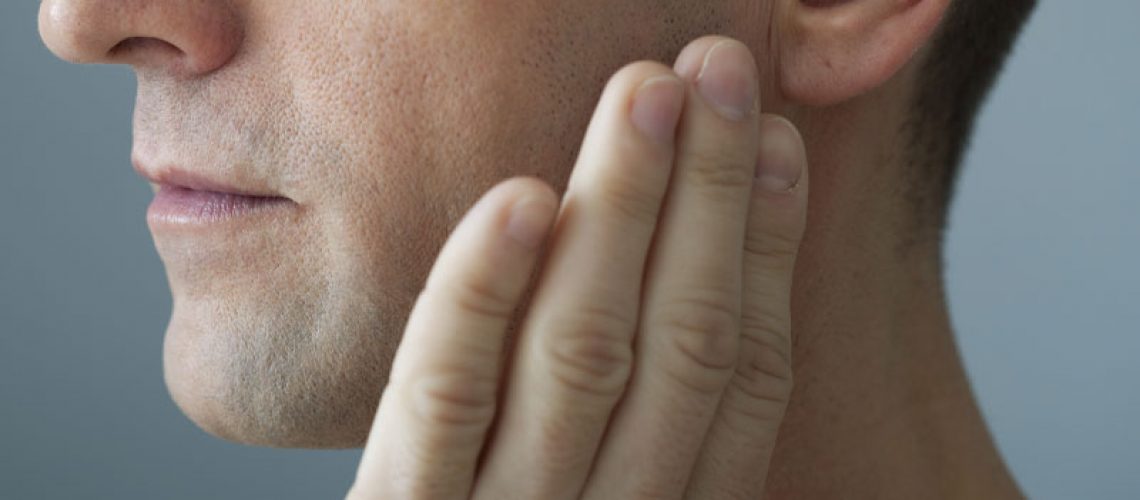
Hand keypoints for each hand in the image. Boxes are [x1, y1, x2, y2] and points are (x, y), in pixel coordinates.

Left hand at [347, 35, 808, 499]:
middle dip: (707, 199)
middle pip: (677, 346)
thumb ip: (647, 437)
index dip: (768, 252)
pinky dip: (481, 297)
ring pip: (580, 354)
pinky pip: (443, 402)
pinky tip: (519, 198)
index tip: (777, 144)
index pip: (742, 378)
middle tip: (722, 70)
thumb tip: (696, 280)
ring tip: (645, 93)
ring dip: (620, 213)